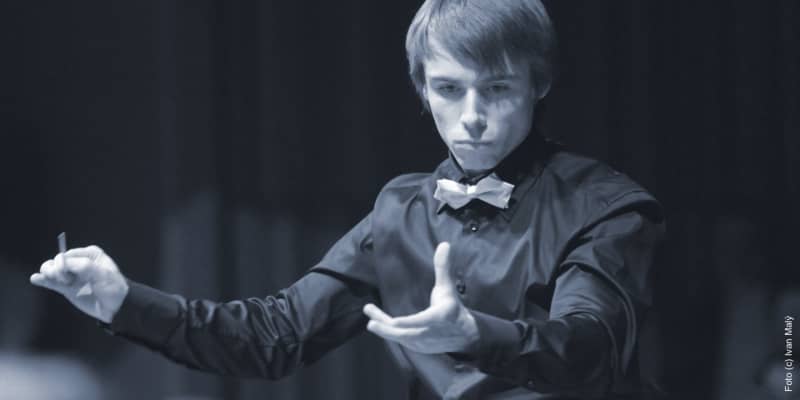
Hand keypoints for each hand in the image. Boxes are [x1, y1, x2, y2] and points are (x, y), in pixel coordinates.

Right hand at [30, 245, 128, 323]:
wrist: (115, 307)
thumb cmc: (113, 287)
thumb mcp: (102, 274)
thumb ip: (83, 266)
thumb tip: (63, 264)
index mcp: (89, 254)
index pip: (67, 254)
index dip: (63, 263)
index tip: (67, 275)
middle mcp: (78, 262)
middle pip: (57, 261)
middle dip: (55, 269)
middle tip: (66, 280)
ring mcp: (71, 275)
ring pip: (51, 270)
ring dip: (48, 274)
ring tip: (57, 281)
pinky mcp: (66, 287)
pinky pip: (50, 282)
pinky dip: (42, 279)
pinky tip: (36, 279)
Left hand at [363, 242, 478, 353]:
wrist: (464, 335)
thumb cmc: (452, 308)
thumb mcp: (448, 288)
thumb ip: (443, 268)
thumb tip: (444, 244)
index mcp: (440, 316)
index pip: (423, 321)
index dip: (409, 323)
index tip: (394, 322)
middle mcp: (431, 332)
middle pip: (406, 334)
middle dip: (387, 329)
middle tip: (371, 322)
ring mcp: (423, 343)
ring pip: (400, 337)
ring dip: (383, 328)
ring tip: (369, 314)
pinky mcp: (418, 348)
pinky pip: (400, 340)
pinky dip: (388, 332)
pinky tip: (377, 322)